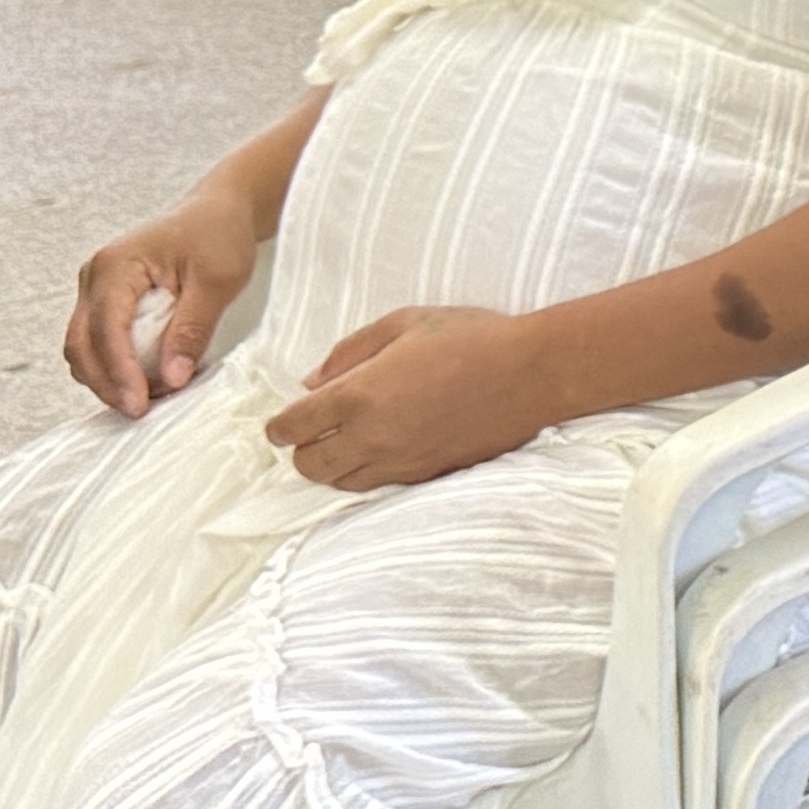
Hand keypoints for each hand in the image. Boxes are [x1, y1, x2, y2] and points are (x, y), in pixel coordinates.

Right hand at [63, 189, 264, 412]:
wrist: (216, 212)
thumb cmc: (217, 235)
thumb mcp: (217, 281)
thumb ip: (192, 329)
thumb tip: (172, 378)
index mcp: (116, 266)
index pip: (106, 329)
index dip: (119, 372)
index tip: (138, 405)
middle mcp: (94, 277)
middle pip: (81, 344)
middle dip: (106, 384)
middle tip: (139, 413)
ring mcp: (94, 290)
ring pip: (82, 349)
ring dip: (106, 380)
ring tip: (146, 401)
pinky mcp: (105, 303)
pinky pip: (96, 344)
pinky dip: (112, 368)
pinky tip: (142, 383)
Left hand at [261, 305, 560, 489]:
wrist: (531, 373)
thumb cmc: (471, 338)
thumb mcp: (404, 323)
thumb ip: (350, 352)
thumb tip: (313, 382)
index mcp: (359, 393)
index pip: (294, 426)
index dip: (278, 426)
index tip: (280, 423)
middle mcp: (373, 436)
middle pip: (310, 465)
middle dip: (300, 451)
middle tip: (308, 433)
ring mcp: (401, 461)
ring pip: (341, 483)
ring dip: (331, 467)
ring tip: (340, 444)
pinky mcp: (427, 474)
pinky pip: (378, 486)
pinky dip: (364, 473)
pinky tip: (375, 452)